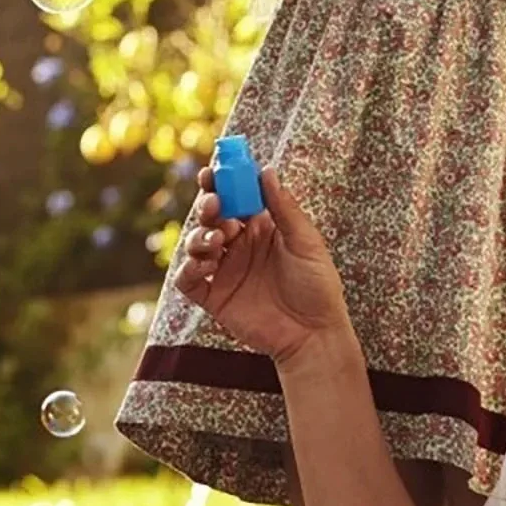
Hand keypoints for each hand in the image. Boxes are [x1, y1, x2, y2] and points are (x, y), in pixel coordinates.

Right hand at [176, 167, 348, 363]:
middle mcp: (238, 245)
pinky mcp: (214, 297)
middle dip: (206, 205)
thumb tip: (266, 170)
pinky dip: (189, 269)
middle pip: (209, 217)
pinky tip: (206, 265)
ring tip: (217, 240)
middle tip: (214, 204)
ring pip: (194, 244)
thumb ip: (284, 208)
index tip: (214, 170)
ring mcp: (224, 271)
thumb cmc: (318, 287)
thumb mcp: (306, 242)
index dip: (221, 182)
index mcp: (259, 228)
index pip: (233, 197)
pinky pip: (187, 280)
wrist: (314, 335)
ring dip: (199, 236)